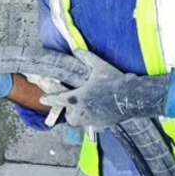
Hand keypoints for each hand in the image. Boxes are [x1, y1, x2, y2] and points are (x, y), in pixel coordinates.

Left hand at [39, 49, 174, 129]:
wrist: (132, 97)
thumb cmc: (115, 81)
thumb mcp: (99, 65)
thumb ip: (85, 57)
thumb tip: (76, 49)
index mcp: (78, 97)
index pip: (58, 99)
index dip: (49, 99)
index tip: (42, 99)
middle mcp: (82, 111)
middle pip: (68, 116)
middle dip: (68, 111)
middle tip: (72, 104)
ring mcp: (92, 120)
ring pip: (79, 122)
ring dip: (78, 117)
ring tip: (84, 109)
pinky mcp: (102, 125)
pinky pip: (92, 126)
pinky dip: (92, 121)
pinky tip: (97, 114)